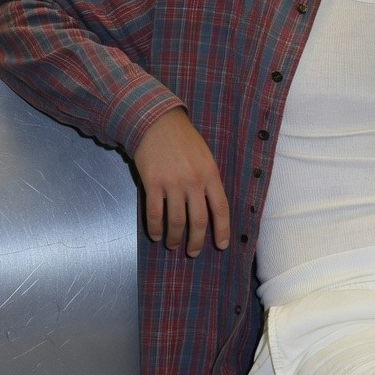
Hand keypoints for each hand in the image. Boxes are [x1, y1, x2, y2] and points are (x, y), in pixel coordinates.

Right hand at [132, 108, 230, 255]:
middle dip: (196, 241)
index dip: (222, 230)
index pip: (221, 208)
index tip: (221, 246)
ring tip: (172, 245)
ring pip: (176, 221)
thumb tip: (209, 207)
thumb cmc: (183, 139)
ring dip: (174, 238)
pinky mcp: (152, 183)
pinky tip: (155, 234)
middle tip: (192, 252)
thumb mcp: (205, 157)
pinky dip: (155, 228)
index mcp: (210, 175)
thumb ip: (208, 180)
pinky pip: (155, 213)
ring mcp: (172, 183)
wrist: (155, 121)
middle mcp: (194, 181)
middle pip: (198, 220)